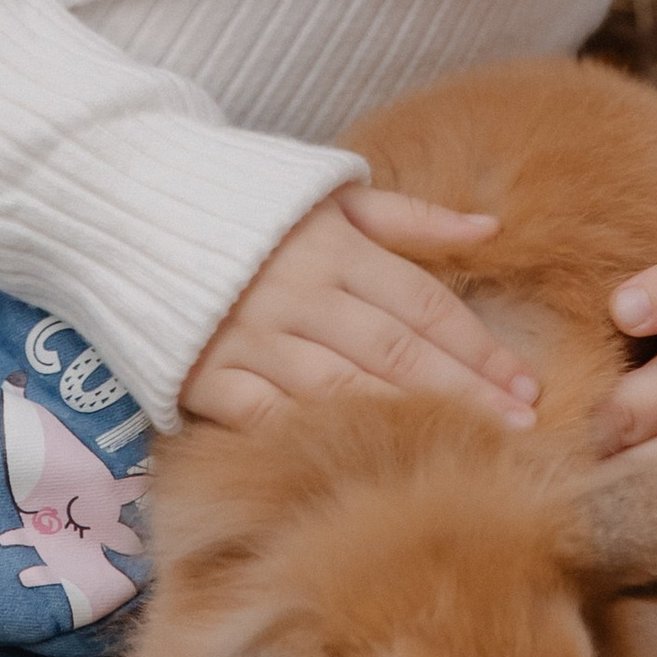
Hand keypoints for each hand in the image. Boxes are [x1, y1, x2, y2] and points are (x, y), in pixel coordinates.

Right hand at [179, 188, 542, 432]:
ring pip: (341, 389)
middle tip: (520, 428)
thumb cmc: (245, 204)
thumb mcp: (329, 193)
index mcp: (332, 244)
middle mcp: (296, 291)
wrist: (128, 205)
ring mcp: (248, 337)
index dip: (481, 348)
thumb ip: (410, 217)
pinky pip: (268, 418)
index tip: (528, 385)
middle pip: (396, 352)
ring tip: (461, 448)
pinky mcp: (203, 376)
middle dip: (464, 393)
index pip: (424, 305)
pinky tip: (362, 462)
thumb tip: (490, 229)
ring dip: (406, 420)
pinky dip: (314, 438)